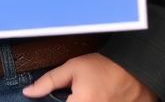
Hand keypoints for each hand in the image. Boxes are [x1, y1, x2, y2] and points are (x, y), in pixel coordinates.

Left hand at [23, 53, 155, 100]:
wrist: (136, 67)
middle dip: (72, 101)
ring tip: (91, 95)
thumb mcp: (72, 68)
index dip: (56, 101)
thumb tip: (28, 92)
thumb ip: (48, 82)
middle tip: (78, 94)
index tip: (62, 97)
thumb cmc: (105, 66)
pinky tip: (99, 98)